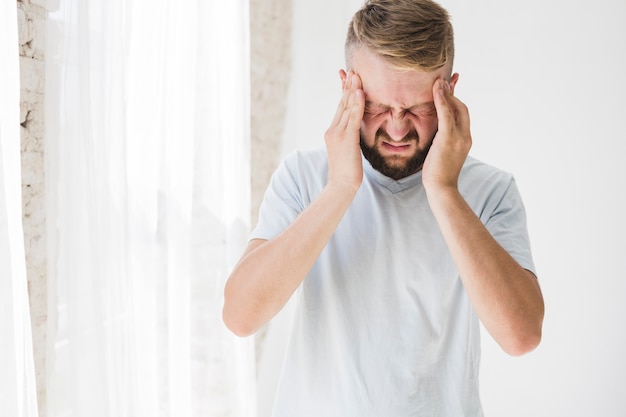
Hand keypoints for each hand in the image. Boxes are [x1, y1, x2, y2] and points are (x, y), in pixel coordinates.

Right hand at [324, 70, 364, 192]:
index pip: (340, 107)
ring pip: (346, 107)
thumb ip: (348, 138)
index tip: (348, 78)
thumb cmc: (346, 172)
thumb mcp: (346, 151)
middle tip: (353, 70)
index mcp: (332, 132)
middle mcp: (333, 130)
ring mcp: (338, 133)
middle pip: (341, 104)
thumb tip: (354, 132)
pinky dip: (356, 103)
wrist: (340, 185)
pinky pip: (353, 117)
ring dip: (352, 90)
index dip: (344, 92)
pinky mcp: (346, 139)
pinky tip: (360, 92)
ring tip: (356, 75)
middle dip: (348, 86)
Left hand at [422, 77, 471, 193]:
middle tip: (443, 81)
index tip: (448, 88)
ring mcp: (459, 137)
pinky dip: (442, 101)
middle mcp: (465, 136)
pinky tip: (436, 91)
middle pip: (462, 108)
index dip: (455, 100)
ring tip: (438, 81)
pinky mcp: (449, 139)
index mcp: (465, 139)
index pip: (462, 114)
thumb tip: (434, 134)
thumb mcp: (441, 153)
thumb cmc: (438, 174)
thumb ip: (441, 140)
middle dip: (453, 93)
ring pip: (455, 109)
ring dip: (447, 93)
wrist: (442, 188)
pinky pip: (446, 115)